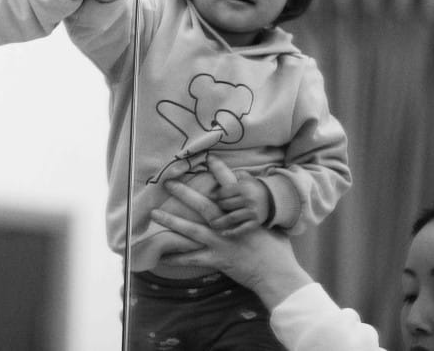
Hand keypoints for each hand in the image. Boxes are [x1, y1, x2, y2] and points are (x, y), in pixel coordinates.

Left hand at [150, 157, 312, 307]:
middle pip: (204, 205)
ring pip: (192, 229)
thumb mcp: (272, 225)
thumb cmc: (279, 251)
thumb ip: (260, 210)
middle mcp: (230, 225)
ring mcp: (221, 242)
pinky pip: (192, 258)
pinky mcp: (217, 259)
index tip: (208, 158)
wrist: (278, 275)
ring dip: (172, 221)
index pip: (231, 188)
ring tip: (154, 213)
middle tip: (168, 183)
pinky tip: (161, 256)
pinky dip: (176, 257)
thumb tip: (256, 193)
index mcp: (244, 214)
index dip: (220, 171)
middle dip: (185, 193)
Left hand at [210, 170, 271, 235]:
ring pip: (232, 217)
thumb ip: (227, 171)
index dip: (215, 195)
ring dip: (220, 222)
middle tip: (211, 210)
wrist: (273, 199)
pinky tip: (223, 233)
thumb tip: (210, 159)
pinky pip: (242, 229)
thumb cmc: (252, 187)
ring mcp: (253, 212)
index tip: (210, 198)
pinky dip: (232, 232)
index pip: (223, 192)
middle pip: (226, 205)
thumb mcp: (242, 177)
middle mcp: (248, 199)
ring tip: (212, 224)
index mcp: (243, 187)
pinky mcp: (256, 223)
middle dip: (218, 207)